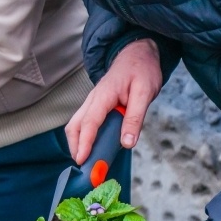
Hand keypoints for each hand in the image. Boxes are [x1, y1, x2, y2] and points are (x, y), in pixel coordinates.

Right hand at [66, 39, 161, 163]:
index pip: (90, 122)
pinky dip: (84, 138)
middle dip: (76, 147)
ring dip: (78, 144)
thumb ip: (135, 118)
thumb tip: (127, 143)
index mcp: (103, 95)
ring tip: (87, 162)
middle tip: (84, 167)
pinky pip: (84, 123)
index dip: (85, 143)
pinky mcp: (95, 106)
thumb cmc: (142, 70)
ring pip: (76, 125)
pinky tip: (93, 149)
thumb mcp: (144, 93)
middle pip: (75, 126)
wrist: (138, 53)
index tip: (82, 160)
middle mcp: (92, 99)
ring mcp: (92, 102)